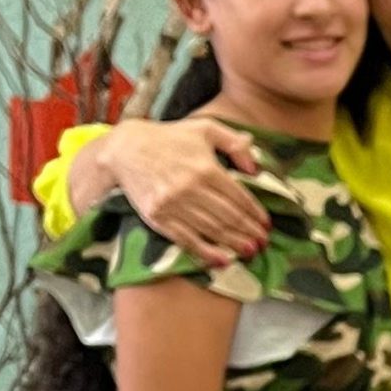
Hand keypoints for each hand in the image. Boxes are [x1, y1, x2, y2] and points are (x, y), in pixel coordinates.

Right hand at [105, 116, 269, 270]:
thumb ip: (235, 144)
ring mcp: (173, 206)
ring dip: (234, 244)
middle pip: (228, 217)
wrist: (124, 150)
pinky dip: (206, 253)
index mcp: (206, 168)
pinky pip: (187, 240)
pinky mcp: (158, 218)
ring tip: (250, 251)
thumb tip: (256, 169)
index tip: (266, 224)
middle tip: (263, 243)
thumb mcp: (206, 129)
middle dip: (249, 232)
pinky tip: (222, 260)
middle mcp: (190, 189)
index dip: (255, 213)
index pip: (239, 197)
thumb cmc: (170, 138)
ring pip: (211, 230)